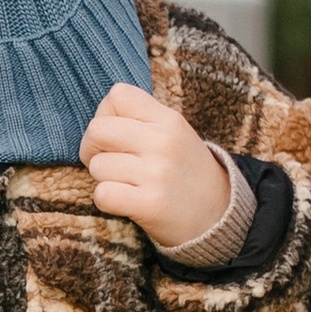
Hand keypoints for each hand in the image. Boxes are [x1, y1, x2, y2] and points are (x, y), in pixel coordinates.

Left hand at [81, 81, 228, 246]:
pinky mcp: (150, 204)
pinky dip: (106, 200)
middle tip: (106, 162)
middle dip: (92, 148)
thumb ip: (142, 119)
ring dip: (103, 178)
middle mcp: (164, 142)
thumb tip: (99, 116)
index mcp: (169, 120)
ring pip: (97, 166)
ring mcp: (158, 173)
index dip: (104, 114)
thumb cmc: (185, 172)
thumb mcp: (175, 134)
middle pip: (97, 130)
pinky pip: (103, 194)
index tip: (114, 135)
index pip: (118, 95)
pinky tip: (125, 201)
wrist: (218, 216)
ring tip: (127, 184)